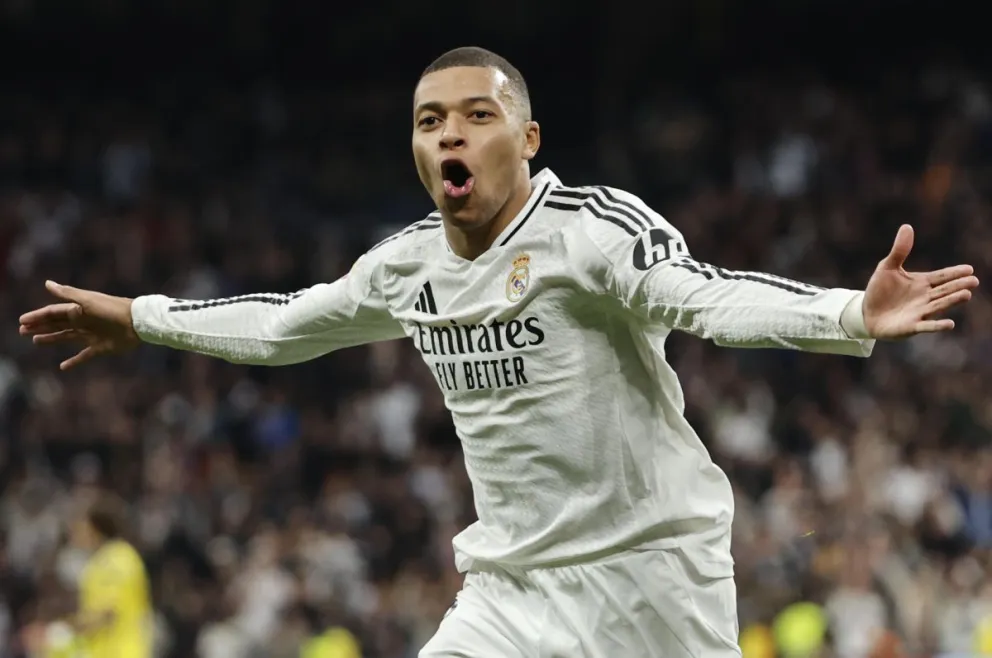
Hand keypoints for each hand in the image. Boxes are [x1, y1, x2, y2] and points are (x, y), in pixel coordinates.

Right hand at [19, 281, 138, 369]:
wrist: (137, 322)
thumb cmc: (112, 308)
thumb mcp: (88, 300)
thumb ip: (68, 294)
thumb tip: (47, 283)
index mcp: (79, 310)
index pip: (53, 313)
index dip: (38, 316)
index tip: (22, 321)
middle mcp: (83, 322)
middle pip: (57, 324)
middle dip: (40, 326)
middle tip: (22, 331)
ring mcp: (91, 335)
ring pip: (66, 337)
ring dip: (51, 339)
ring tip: (36, 341)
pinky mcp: (101, 348)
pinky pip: (84, 356)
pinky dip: (74, 361)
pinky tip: (62, 366)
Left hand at [863, 225, 978, 338]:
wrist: (866, 314)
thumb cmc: (880, 290)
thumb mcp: (887, 267)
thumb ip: (899, 250)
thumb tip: (907, 226)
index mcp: (922, 282)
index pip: (941, 276)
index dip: (954, 272)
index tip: (969, 269)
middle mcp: (925, 297)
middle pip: (944, 290)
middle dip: (958, 285)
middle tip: (973, 281)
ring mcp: (920, 312)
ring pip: (939, 305)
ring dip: (952, 301)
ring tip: (966, 295)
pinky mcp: (911, 326)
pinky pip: (926, 326)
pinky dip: (937, 325)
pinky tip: (950, 324)